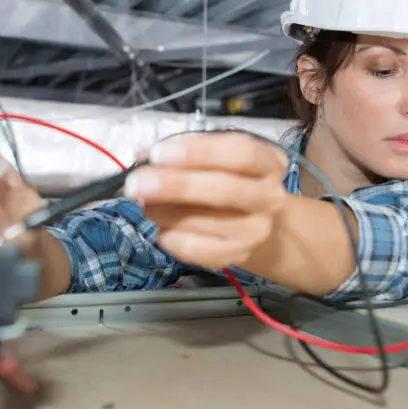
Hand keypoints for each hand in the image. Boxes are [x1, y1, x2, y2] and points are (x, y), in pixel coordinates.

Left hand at [124, 132, 289, 269]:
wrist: (258, 223)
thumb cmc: (231, 179)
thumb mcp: (218, 156)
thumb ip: (186, 152)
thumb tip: (143, 156)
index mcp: (269, 163)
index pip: (241, 153)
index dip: (199, 152)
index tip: (159, 154)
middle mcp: (270, 197)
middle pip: (225, 190)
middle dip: (176, 185)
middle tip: (137, 184)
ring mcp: (256, 231)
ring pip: (207, 222)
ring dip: (165, 212)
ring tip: (142, 203)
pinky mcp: (237, 256)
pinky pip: (198, 250)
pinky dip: (171, 237)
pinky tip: (160, 226)